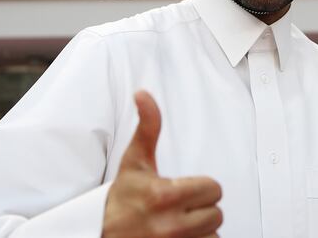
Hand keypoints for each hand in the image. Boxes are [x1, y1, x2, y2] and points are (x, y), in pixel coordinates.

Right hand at [102, 91, 222, 237]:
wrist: (101, 234)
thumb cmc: (122, 197)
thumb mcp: (134, 160)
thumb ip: (148, 126)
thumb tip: (143, 94)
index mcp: (164, 195)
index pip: (213, 189)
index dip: (200, 187)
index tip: (181, 189)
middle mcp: (171, 225)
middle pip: (217, 213)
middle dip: (201, 208)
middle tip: (179, 206)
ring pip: (213, 234)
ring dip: (200, 229)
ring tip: (177, 223)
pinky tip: (179, 237)